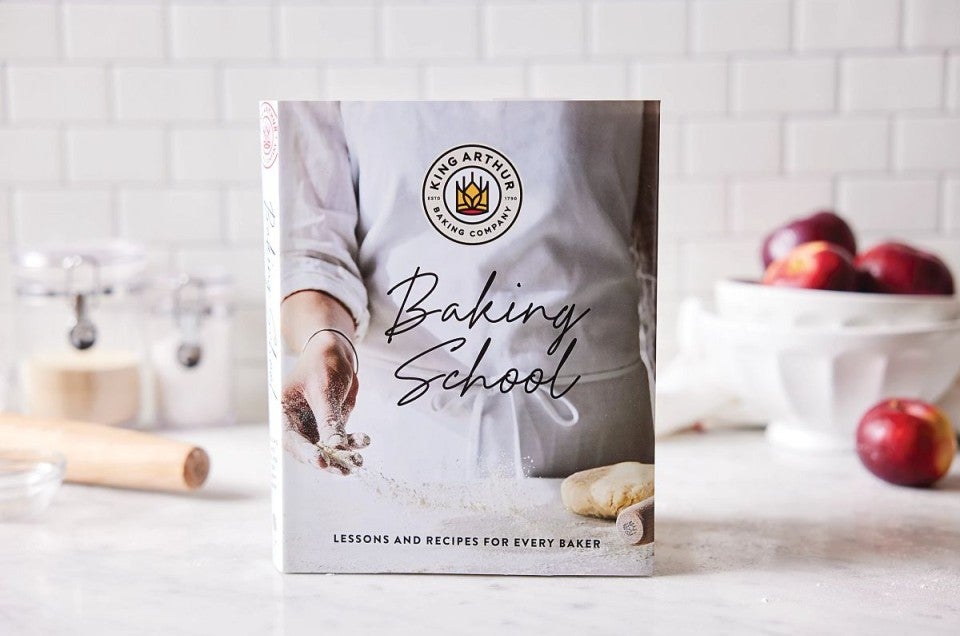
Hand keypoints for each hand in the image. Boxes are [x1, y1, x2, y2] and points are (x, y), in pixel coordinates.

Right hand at [281, 331, 369, 474]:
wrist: (335, 350)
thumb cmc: (323, 364)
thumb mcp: (325, 390)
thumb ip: (329, 420)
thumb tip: (335, 447)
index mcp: (284, 412)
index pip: (291, 439)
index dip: (306, 453)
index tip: (322, 461)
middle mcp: (296, 423)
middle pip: (309, 449)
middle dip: (328, 460)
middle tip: (345, 469)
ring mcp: (313, 425)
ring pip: (326, 448)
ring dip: (343, 456)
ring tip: (358, 461)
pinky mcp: (330, 424)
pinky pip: (340, 438)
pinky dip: (352, 442)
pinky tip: (364, 441)